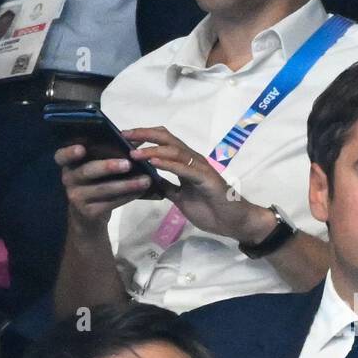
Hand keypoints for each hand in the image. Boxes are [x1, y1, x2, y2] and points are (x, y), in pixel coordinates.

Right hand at [56, 143, 160, 236]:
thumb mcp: (97, 168)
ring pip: (103, 189)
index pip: (61, 156)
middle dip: (108, 166)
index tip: (81, 148)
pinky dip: (127, 197)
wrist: (87, 218)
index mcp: (69, 165)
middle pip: (87, 171)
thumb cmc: (93, 185)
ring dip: (126, 184)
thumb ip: (112, 151)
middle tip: (128, 164)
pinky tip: (141, 191)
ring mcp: (77, 197)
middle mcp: (68, 180)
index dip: (69, 152)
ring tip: (145, 180)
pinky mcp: (89, 212)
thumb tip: (136, 136)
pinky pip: (111, 203)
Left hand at [125, 127, 276, 243]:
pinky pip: (185, 169)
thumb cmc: (211, 209)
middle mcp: (193, 160)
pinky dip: (169, 164)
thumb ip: (167, 187)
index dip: (145, 136)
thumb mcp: (181, 198)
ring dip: (152, 150)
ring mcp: (200, 168)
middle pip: (167, 138)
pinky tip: (154, 162)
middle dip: (144, 134)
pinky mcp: (206, 179)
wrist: (233, 222)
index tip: (124, 137)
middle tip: (124, 135)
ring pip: (175, 151)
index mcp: (186, 163)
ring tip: (134, 152)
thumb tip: (149, 181)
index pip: (164, 141)